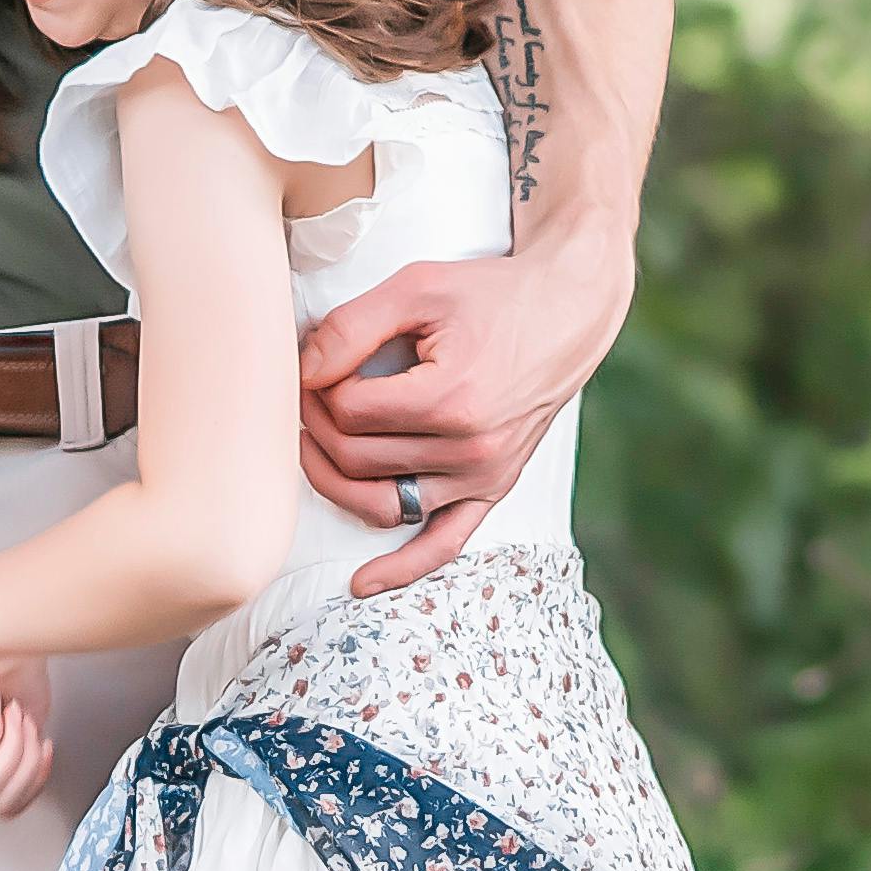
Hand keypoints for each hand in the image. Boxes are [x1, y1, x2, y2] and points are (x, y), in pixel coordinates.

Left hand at [299, 234, 632, 595]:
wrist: (566, 313)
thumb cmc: (490, 296)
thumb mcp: (417, 288)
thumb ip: (352, 327)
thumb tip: (304, 372)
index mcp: (451, 398)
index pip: (348, 412)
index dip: (317, 386)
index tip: (315, 364)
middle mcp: (470, 449)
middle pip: (357, 460)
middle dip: (318, 426)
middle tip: (308, 394)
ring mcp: (483, 477)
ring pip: (381, 505)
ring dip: (334, 481)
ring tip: (315, 446)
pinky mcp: (492, 490)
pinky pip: (443, 543)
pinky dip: (401, 567)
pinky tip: (361, 582)